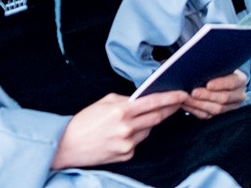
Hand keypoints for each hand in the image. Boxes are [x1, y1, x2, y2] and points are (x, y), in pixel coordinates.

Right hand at [51, 90, 187, 169]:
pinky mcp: (126, 155)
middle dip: (170, 109)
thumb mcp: (104, 102)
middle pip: (157, 117)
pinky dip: (136, 135)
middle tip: (178, 102)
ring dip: (149, 122)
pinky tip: (124, 133)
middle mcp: (127, 128)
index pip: (154, 102)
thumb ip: (126, 100)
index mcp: (122, 111)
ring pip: (148, 130)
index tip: (182, 94)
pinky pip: (138, 142)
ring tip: (139, 117)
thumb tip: (142, 99)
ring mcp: (128, 144)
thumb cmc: (84, 121)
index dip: (171, 98)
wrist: (67, 146)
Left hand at [182, 70, 247, 118]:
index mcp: (240, 80)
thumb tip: (201, 66)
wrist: (221, 81)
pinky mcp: (220, 116)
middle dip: (206, 95)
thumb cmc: (218, 70)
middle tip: (193, 92)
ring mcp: (231, 107)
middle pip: (224, 98)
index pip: (232, 82)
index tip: (208, 84)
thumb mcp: (221, 66)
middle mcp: (239, 95)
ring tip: (186, 98)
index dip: (220, 84)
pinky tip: (186, 104)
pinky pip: (208, 116)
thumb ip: (215, 67)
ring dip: (199, 104)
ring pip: (216, 109)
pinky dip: (195, 110)